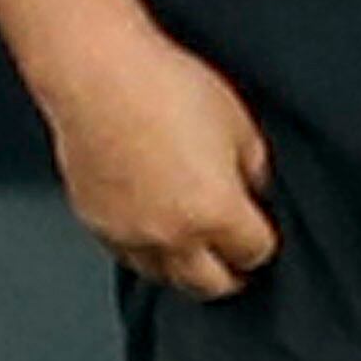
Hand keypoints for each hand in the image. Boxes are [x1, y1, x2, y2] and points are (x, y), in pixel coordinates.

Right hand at [35, 18, 277, 296]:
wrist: (98, 76)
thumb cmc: (165, 87)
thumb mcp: (239, 122)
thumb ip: (254, 167)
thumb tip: (255, 188)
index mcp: (216, 213)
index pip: (254, 253)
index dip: (263, 242)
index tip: (260, 233)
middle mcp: (172, 236)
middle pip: (211, 284)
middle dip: (229, 274)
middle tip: (235, 260)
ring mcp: (130, 235)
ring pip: (166, 278)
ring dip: (185, 268)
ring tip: (196, 249)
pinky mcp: (97, 224)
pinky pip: (129, 256)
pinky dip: (147, 251)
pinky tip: (155, 230)